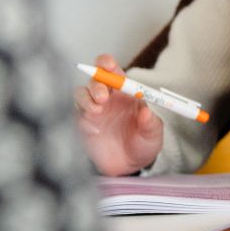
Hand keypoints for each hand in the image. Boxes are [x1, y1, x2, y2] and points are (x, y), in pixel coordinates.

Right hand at [74, 53, 163, 174]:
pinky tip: (94, 130)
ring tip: (97, 111)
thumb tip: (146, 111)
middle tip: (103, 97)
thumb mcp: (153, 135)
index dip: (108, 64)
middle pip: (94, 80)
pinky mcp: (82, 125)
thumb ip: (151, 123)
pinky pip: (76, 116)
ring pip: (81, 94)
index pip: (113, 72)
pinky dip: (83, 119)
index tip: (108, 65)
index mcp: (125, 93)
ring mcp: (92, 110)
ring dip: (86, 99)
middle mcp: (107, 98)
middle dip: (96, 84)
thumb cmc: (142, 143)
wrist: (129, 166)